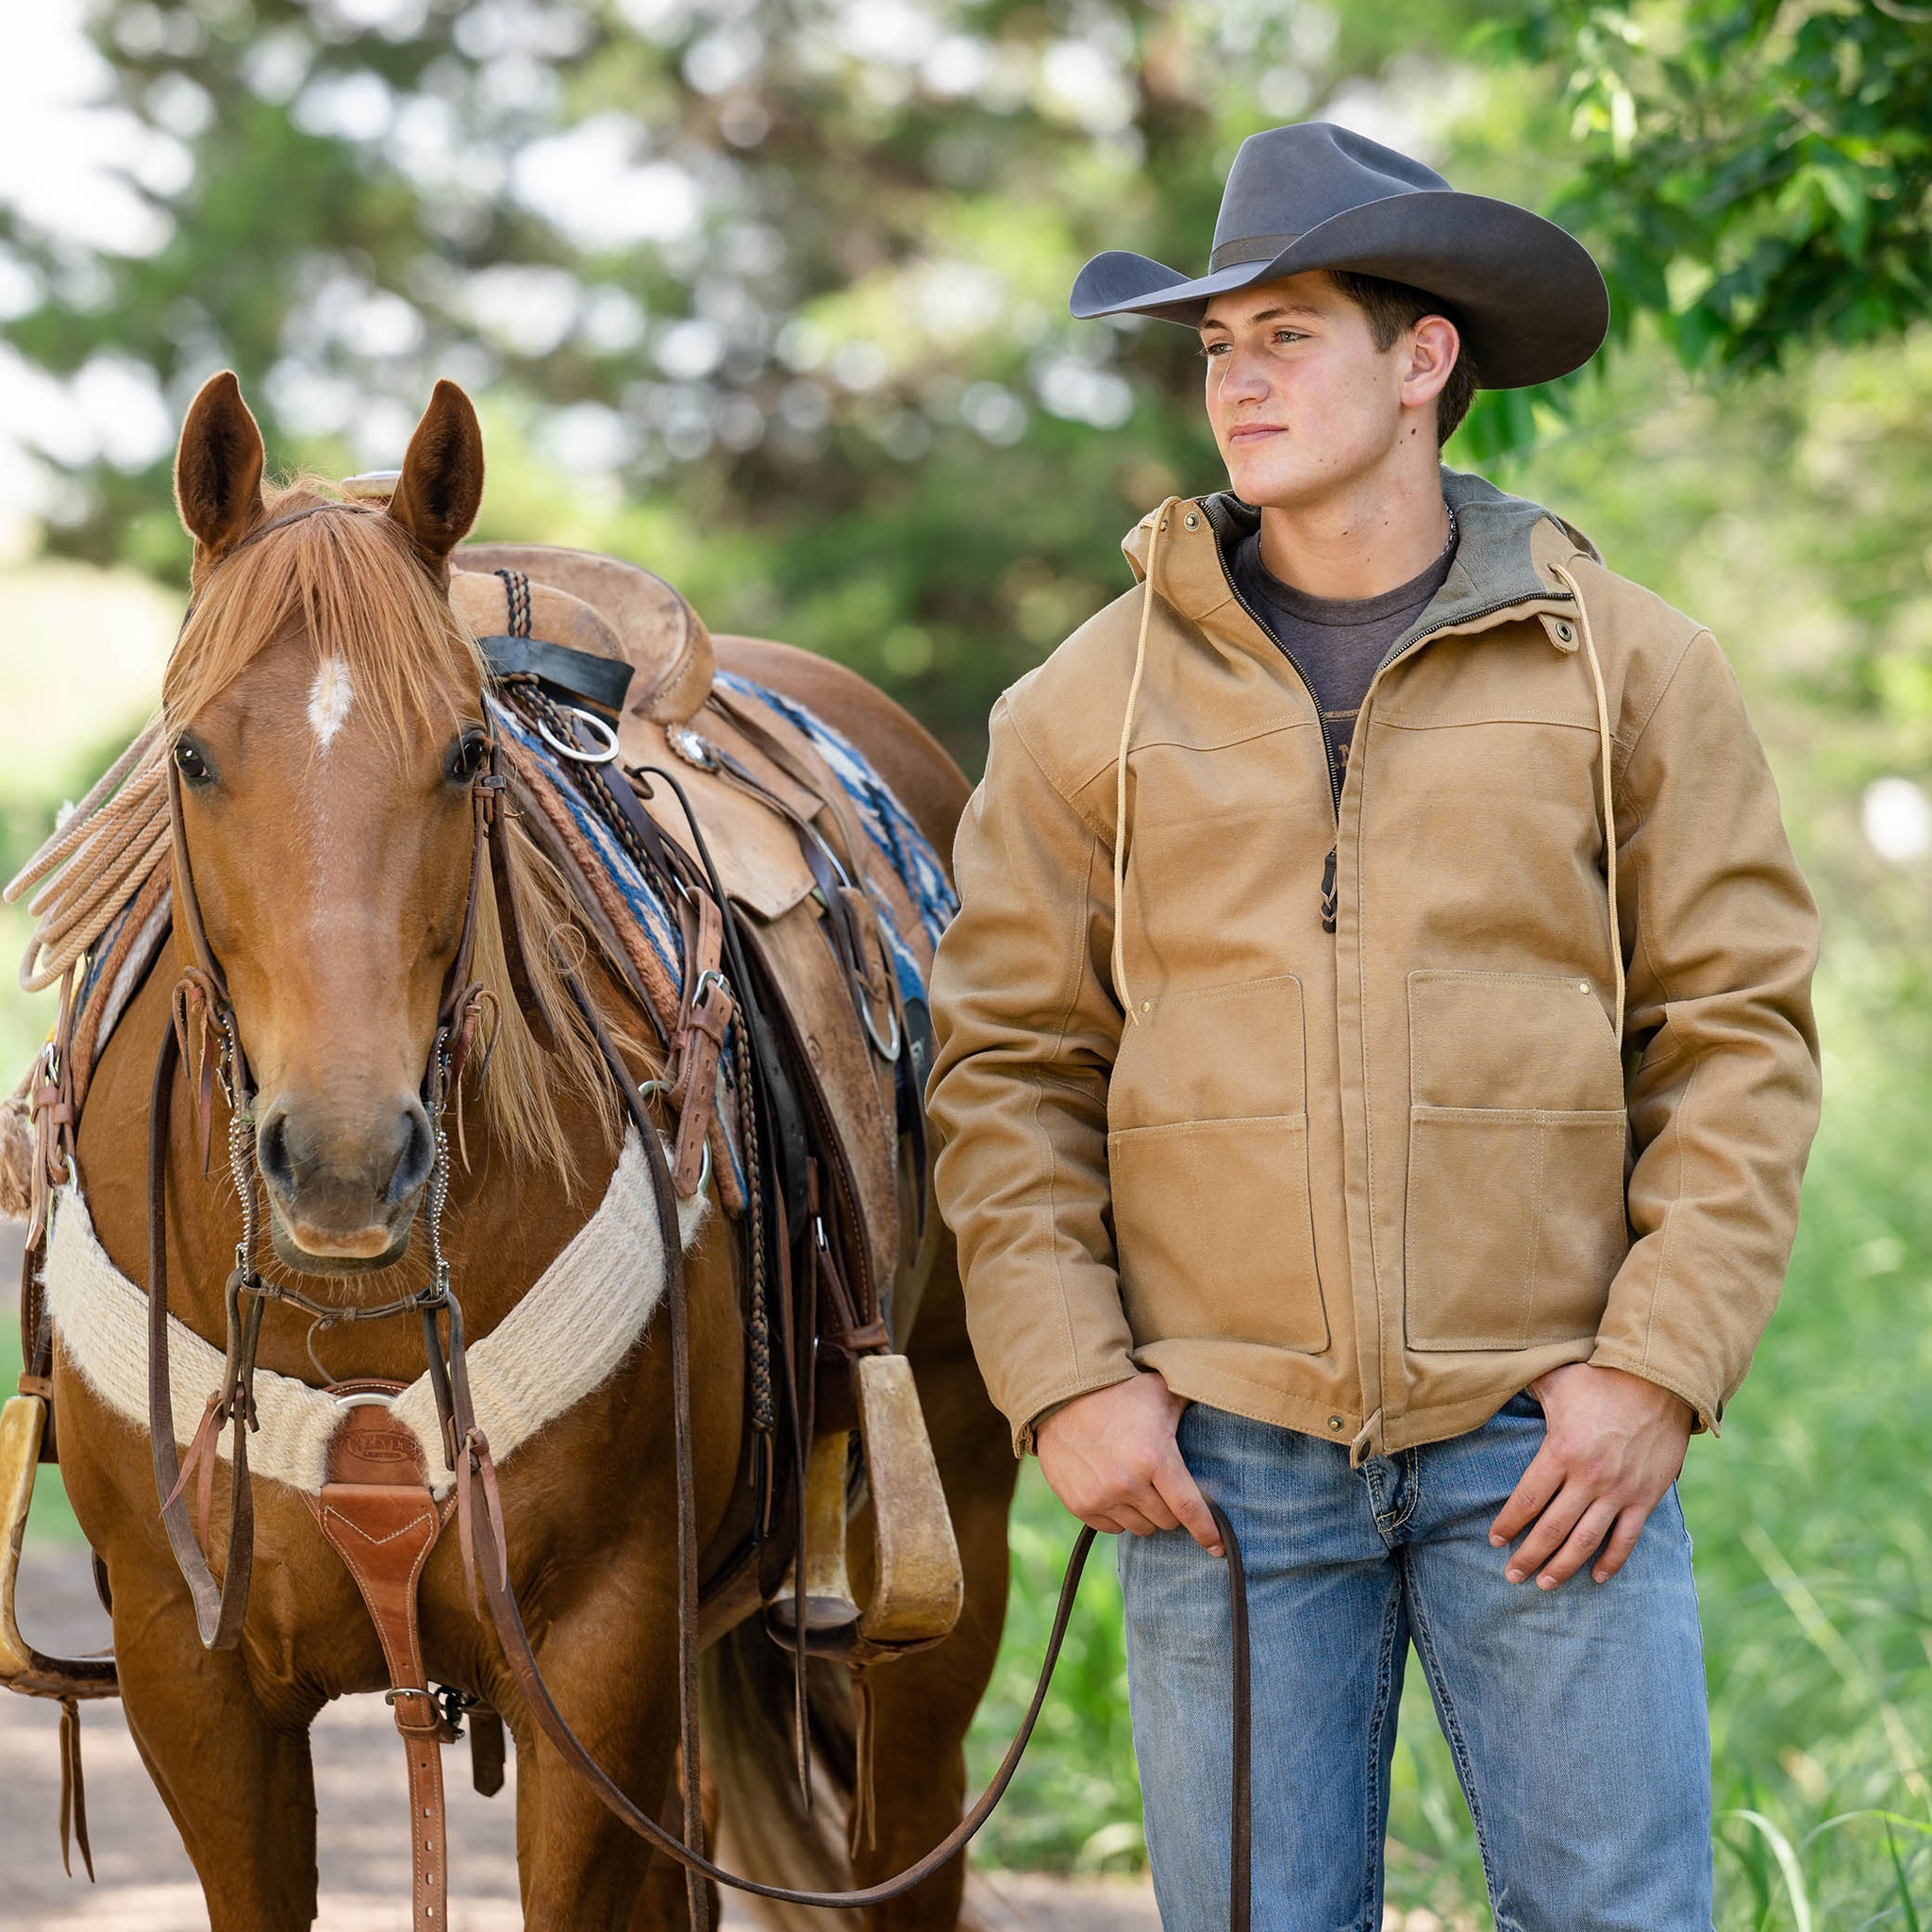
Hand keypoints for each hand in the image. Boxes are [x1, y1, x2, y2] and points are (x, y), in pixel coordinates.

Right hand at [1036, 1373, 1223, 1555]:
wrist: (1062, 1398)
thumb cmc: (1119, 1394)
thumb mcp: (1160, 1392)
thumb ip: (1191, 1403)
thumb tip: (1225, 1399)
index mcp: (1154, 1458)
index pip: (1189, 1508)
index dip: (1207, 1531)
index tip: (1218, 1548)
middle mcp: (1128, 1483)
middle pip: (1166, 1522)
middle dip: (1170, 1508)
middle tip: (1162, 1485)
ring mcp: (1101, 1497)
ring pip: (1140, 1528)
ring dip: (1144, 1513)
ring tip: (1136, 1484)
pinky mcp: (1080, 1505)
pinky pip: (1113, 1528)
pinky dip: (1119, 1515)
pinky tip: (1114, 1490)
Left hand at [1489, 1363, 1693, 1588]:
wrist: (1660, 1381)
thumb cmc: (1601, 1378)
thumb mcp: (1556, 1379)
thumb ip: (1526, 1388)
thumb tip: (1496, 1378)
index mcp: (1561, 1451)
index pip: (1526, 1499)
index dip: (1508, 1524)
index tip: (1494, 1541)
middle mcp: (1588, 1477)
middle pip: (1551, 1528)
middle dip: (1528, 1556)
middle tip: (1511, 1576)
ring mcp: (1619, 1491)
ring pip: (1585, 1540)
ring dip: (1563, 1566)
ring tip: (1544, 1584)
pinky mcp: (1646, 1497)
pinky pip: (1627, 1538)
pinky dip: (1612, 1561)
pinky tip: (1597, 1577)